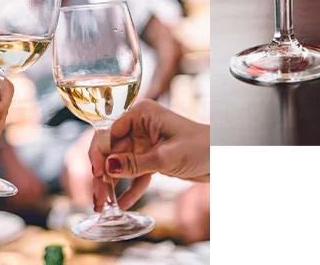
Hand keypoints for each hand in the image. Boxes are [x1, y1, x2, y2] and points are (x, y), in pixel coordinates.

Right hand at [89, 99, 209, 211]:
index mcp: (141, 113)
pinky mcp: (152, 158)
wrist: (222, 156)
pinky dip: (129, 188)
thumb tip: (108, 167)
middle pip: (111, 150)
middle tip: (98, 197)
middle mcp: (140, 125)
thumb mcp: (166, 156)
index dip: (99, 153)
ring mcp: (145, 142)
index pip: (109, 131)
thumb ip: (135, 163)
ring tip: (104, 205)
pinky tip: (122, 204)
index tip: (97, 174)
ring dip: (112, 184)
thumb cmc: (200, 146)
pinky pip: (134, 173)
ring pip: (120, 163)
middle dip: (103, 173)